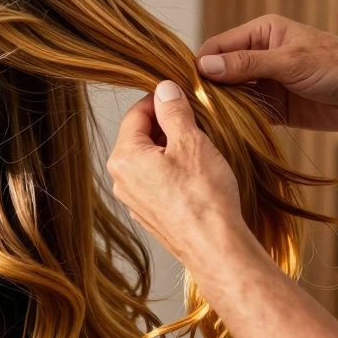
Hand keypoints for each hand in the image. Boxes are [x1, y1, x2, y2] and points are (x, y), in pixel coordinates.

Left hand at [108, 81, 248, 266]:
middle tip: (196, 122)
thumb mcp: (191, 142)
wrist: (216, 247)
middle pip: (140, 137)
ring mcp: (134, 200)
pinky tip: (196, 175)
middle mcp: (121, 180)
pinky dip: (173, 171)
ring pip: (149, 160)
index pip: (135, 114)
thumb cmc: (204, 197)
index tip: (180, 96)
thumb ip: (174, 112)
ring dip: (171, 148)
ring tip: (200, 149)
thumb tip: (164, 90)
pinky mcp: (150, 215)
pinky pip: (156, 182)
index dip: (159, 100)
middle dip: (167, 126)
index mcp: (124, 158)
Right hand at [198, 14, 337, 132]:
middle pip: (219, 72)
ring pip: (230, 94)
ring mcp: (266, 83)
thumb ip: (247, 64)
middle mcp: (259, 55)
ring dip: (220, 107)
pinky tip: (222, 132)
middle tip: (191, 110)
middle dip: (207, 89)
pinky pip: (246, 113)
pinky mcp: (274, 107)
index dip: (201, 66)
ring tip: (203, 123)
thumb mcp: (291, 62)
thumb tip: (205, 66)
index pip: (217, 47)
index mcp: (261, 33)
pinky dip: (235, 122)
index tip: (187, 88)